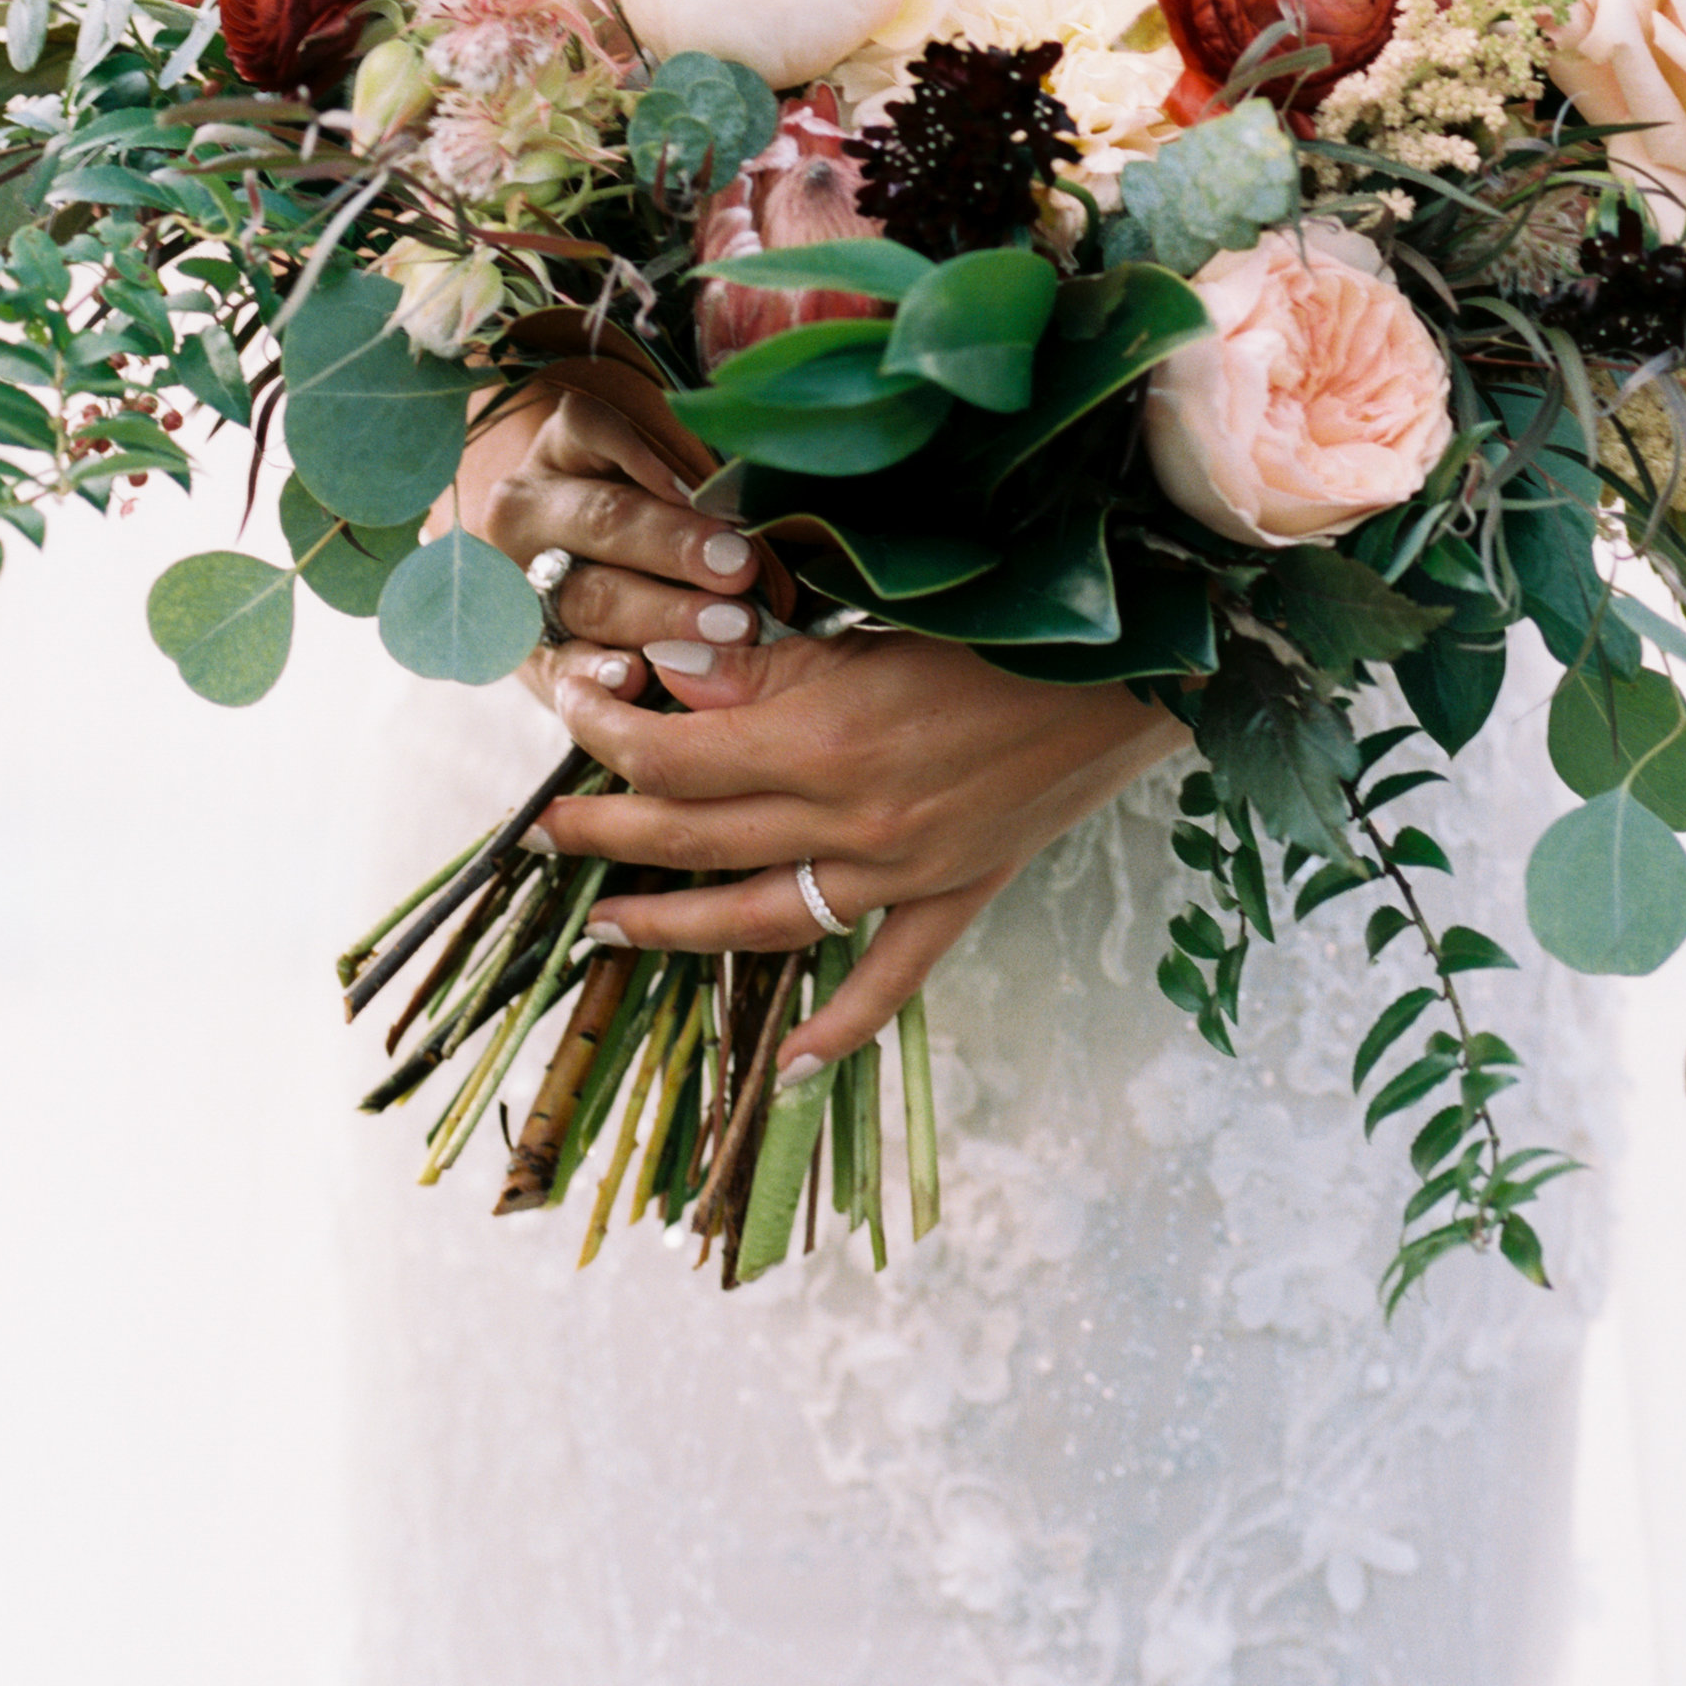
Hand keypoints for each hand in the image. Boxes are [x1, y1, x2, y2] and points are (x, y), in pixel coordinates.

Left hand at [462, 388, 1190, 1074]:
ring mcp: (907, 870)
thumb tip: (670, 679)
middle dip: (610, 832)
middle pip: (699, 837)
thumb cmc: (1009, 618)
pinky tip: (798, 1068)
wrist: (1139, 662)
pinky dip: (843, 1029)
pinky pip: (892, 978)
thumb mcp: (877, 625)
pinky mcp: (959, 892)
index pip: (677, 753)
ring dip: (679, 927)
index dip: (610, 734)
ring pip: (767, 916)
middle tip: (546, 834)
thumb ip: (769, 667)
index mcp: (825, 741)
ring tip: (612, 929)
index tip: (569, 711)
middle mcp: (856, 821)